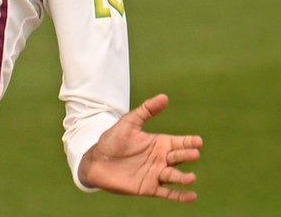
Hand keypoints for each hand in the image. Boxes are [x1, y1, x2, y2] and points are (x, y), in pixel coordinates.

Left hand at [79, 94, 202, 202]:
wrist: (96, 161)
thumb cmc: (112, 140)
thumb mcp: (129, 122)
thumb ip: (146, 110)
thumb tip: (164, 97)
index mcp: (159, 143)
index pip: (179, 142)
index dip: (189, 142)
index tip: (198, 141)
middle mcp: (161, 159)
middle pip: (178, 157)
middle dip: (187, 155)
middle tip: (194, 153)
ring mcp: (156, 174)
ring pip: (174, 176)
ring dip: (183, 178)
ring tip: (191, 177)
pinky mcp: (149, 188)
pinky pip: (168, 193)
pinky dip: (180, 196)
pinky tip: (192, 196)